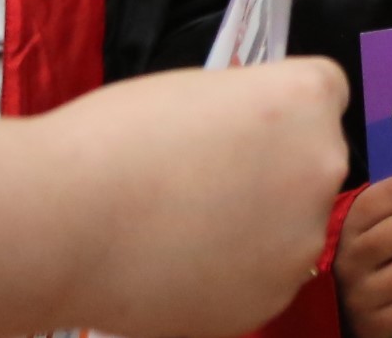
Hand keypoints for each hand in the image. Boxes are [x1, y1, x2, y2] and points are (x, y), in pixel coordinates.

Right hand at [43, 58, 348, 335]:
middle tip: (206, 180)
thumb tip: (255, 134)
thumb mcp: (197, 91)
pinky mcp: (269, 298)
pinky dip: (231, 273)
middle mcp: (321, 166)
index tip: (243, 127)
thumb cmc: (116, 139)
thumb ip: (248, 110)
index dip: (281, 112)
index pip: (326, 95)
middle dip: (274, 171)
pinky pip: (261, 277)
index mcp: (306, 99)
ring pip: (290, 226)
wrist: (65, 220)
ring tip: (182, 225)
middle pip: (313, 163)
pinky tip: (178, 262)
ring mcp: (300, 239)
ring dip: (256, 227)